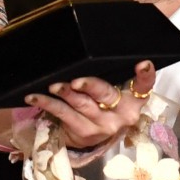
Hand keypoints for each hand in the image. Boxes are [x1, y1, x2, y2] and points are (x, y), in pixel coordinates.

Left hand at [23, 61, 157, 148]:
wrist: (92, 134)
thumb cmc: (105, 103)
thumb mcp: (115, 89)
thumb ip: (112, 73)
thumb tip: (94, 45)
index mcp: (134, 99)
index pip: (145, 85)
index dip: (145, 75)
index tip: (142, 63)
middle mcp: (123, 114)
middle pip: (106, 94)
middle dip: (90, 85)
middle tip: (76, 81)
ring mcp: (103, 125)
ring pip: (82, 104)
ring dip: (65, 93)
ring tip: (53, 85)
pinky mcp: (84, 132)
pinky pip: (63, 114)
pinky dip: (47, 103)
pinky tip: (35, 97)